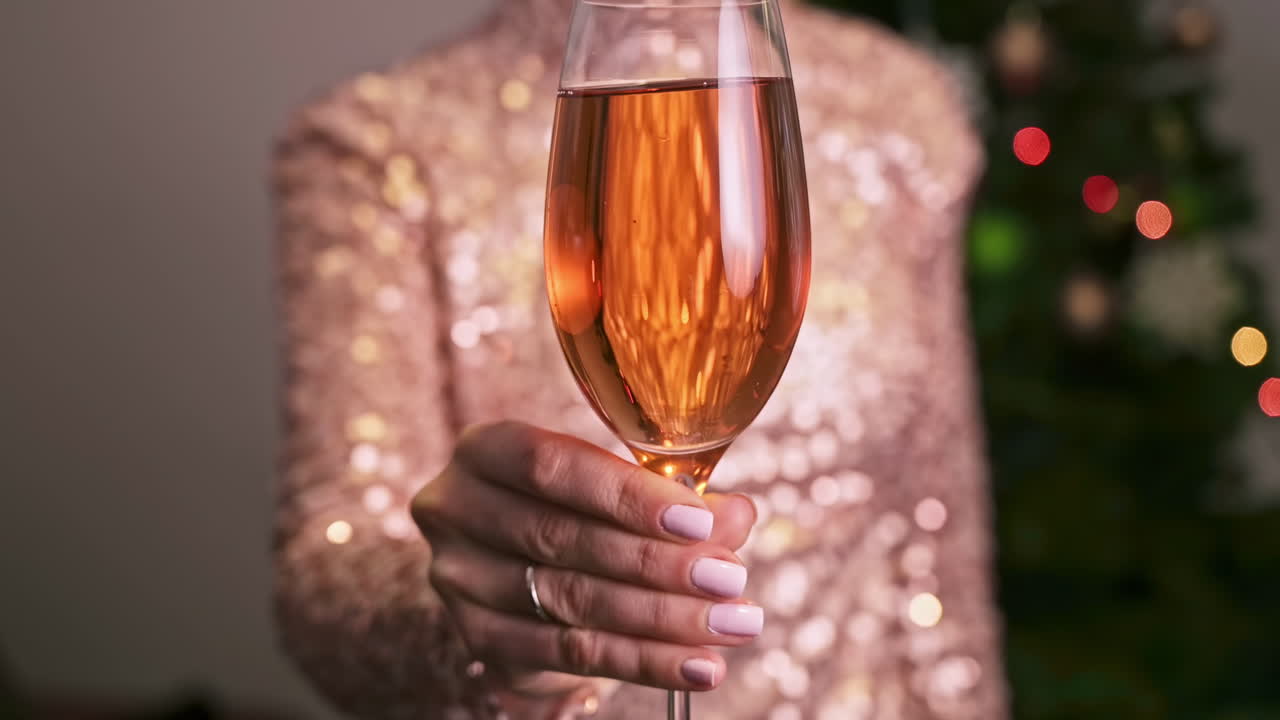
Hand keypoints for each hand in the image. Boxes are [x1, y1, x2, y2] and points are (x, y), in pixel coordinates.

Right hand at [411, 421, 758, 696]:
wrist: (523, 573)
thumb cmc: (579, 509)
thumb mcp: (620, 490)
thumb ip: (674, 497)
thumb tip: (735, 514)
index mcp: (486, 450)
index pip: (552, 466)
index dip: (627, 494)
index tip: (700, 519)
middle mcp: (457, 508)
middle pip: (562, 538)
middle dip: (656, 562)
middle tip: (728, 577)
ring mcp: (459, 578)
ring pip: (570, 601)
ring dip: (662, 617)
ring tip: (730, 622)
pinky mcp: (477, 638)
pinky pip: (570, 653)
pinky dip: (644, 660)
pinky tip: (699, 663)